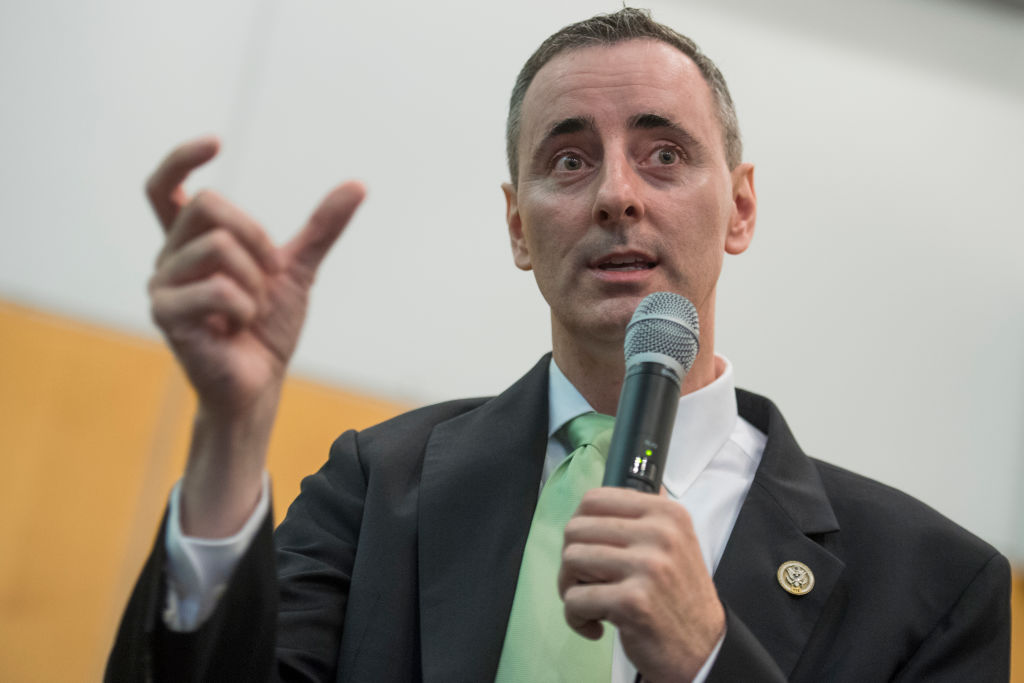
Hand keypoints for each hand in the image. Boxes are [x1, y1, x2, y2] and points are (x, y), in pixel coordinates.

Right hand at [146, 136, 364, 534]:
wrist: (260, 384)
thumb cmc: (268, 330)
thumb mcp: (298, 269)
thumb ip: (321, 228)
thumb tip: (358, 185)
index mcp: (191, 243)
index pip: (164, 187)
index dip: (182, 159)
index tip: (217, 141)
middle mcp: (168, 258)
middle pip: (207, 206)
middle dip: (256, 235)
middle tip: (271, 270)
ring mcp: (162, 286)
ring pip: (216, 246)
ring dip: (255, 280)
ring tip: (253, 309)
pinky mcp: (167, 315)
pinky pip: (218, 289)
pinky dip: (246, 306)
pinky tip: (239, 327)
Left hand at [558, 487, 724, 681]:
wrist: (703, 648)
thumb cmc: (680, 597)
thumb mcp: (676, 542)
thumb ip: (644, 515)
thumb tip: (608, 490)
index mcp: (666, 513)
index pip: (595, 498)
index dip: (579, 524)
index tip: (586, 546)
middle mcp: (660, 534)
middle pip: (576, 529)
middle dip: (571, 559)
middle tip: (585, 581)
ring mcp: (647, 567)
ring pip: (571, 560)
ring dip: (570, 588)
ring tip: (590, 603)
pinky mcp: (632, 602)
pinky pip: (575, 599)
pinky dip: (575, 617)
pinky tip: (595, 625)